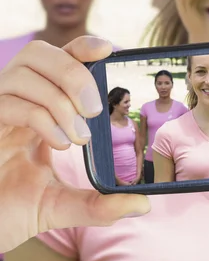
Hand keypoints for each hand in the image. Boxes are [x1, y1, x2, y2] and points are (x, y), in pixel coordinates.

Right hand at [0, 37, 150, 253]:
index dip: (81, 48)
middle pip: (39, 53)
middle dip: (74, 72)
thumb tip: (143, 205)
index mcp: (36, 108)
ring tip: (77, 136)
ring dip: (59, 99)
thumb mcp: (64, 206)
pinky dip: (42, 118)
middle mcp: (13, 102)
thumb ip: (101, 204)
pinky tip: (58, 143)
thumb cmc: (11, 213)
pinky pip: (9, 103)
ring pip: (23, 72)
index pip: (58, 61)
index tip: (107, 50)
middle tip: (94, 110)